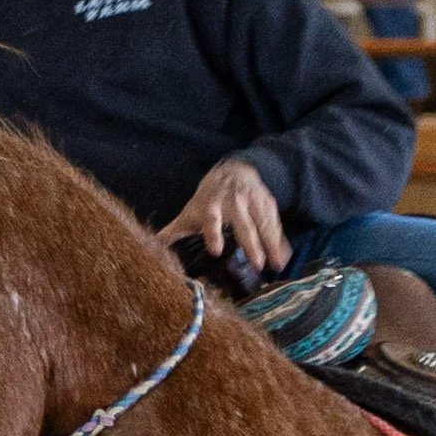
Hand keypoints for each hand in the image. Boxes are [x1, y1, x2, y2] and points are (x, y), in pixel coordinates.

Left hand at [160, 157, 290, 274]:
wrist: (234, 171)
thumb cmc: (209, 198)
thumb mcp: (191, 212)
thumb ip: (174, 230)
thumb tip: (151, 246)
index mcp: (212, 206)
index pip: (211, 220)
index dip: (213, 234)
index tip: (215, 250)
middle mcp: (234, 203)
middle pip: (243, 224)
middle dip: (251, 243)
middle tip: (257, 263)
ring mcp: (253, 202)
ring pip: (263, 224)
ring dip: (271, 244)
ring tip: (277, 265)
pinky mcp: (267, 204)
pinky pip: (275, 223)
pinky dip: (280, 240)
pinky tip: (284, 257)